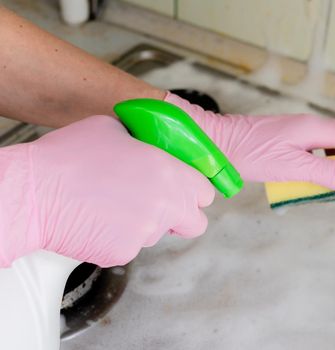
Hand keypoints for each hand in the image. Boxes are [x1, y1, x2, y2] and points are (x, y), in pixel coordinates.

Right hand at [0, 116, 213, 266]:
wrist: (33, 193)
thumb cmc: (69, 157)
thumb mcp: (113, 129)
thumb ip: (144, 141)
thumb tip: (150, 145)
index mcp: (167, 172)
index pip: (205, 192)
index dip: (195, 191)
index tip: (185, 190)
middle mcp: (163, 205)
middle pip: (195, 223)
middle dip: (182, 215)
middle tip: (160, 204)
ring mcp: (144, 233)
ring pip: (159, 233)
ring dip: (146, 222)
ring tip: (114, 204)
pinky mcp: (122, 252)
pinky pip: (131, 246)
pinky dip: (120, 236)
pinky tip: (100, 219)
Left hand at [165, 92, 334, 189]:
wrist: (218, 143)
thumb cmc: (250, 154)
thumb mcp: (292, 168)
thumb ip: (328, 173)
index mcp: (313, 129)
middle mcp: (309, 125)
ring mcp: (297, 130)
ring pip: (334, 142)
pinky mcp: (287, 138)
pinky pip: (318, 147)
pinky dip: (331, 159)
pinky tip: (328, 171)